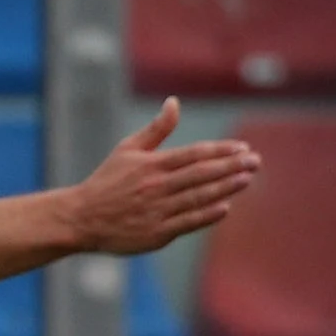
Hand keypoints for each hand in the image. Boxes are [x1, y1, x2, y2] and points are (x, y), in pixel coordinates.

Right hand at [63, 98, 258, 254]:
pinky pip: (187, 222)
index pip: (194, 154)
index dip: (221, 150)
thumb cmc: (106, 182)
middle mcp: (156, 187)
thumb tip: (174, 102)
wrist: (80, 219)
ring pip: (198, 197)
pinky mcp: (155, 233)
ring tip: (247, 179)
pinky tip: (225, 207)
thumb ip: (156, 129)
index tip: (243, 148)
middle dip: (232, 166)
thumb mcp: (127, 150)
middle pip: (201, 174)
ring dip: (226, 188)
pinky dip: (207, 214)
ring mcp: (157, 211)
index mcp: (151, 165)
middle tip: (255, 161)